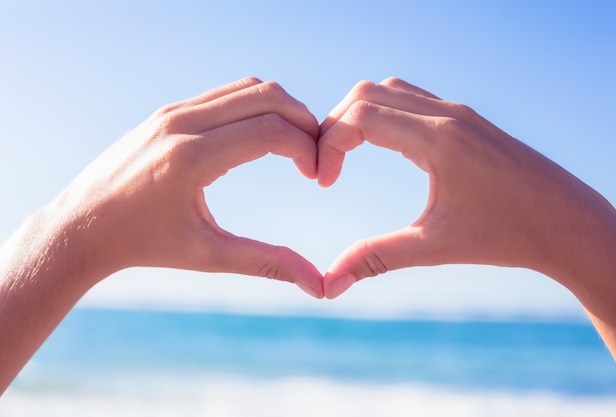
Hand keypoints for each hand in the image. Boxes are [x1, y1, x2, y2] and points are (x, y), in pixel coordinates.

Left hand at [53, 77, 323, 296]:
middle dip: (304, 121)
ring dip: (282, 110)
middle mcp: (181, 123)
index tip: (317, 176)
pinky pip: (226, 94)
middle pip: (268, 96)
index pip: (272, 131)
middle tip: (315, 156)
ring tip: (295, 147)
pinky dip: (256, 107)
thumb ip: (266, 263)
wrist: (82, 225)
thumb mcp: (206, 256)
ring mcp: (172, 111)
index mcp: (191, 158)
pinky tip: (262, 139)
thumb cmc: (143, 245)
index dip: (308, 148)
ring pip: (249, 87)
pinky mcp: (167, 111)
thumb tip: (317, 285)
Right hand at [318, 77, 615, 300]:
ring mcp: (457, 112)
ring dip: (358, 115)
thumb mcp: (435, 247)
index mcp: (438, 140)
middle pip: (366, 94)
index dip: (328, 145)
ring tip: (346, 155)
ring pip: (388, 90)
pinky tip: (382, 147)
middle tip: (326, 167)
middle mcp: (446, 115)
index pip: (359, 117)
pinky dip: (383, 113)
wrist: (566, 221)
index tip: (323, 182)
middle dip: (334, 127)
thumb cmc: (507, 235)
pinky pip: (411, 99)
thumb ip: (376, 259)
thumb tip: (329, 286)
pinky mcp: (464, 119)